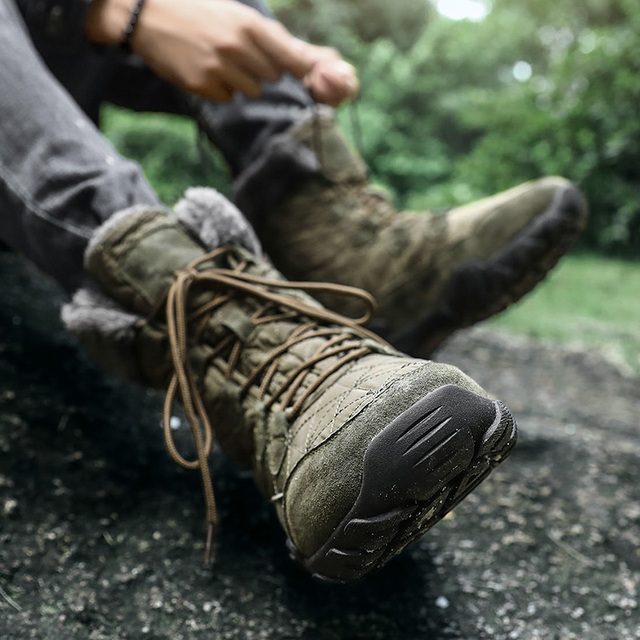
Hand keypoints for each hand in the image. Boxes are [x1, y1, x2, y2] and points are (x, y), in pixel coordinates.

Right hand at [86, 0, 358, 105]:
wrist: (148, 14)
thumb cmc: (199, 13)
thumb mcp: (236, 15)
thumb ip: (269, 39)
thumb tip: (306, 64)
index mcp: (250, 26)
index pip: (292, 57)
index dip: (306, 71)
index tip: (320, 82)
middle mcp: (238, 48)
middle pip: (272, 77)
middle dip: (262, 70)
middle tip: (239, 54)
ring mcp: (220, 68)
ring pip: (250, 90)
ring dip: (240, 81)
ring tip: (218, 59)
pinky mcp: (203, 86)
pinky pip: (227, 97)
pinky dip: (219, 88)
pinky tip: (204, 68)